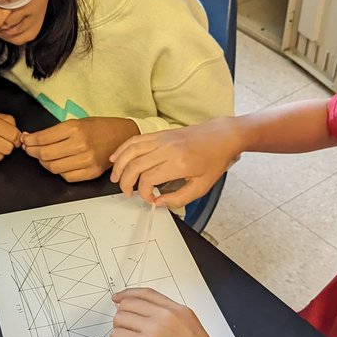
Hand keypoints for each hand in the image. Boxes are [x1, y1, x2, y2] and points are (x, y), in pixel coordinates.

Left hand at [20, 117, 137, 181]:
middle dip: (32, 152)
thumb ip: (54, 132)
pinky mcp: (91, 172)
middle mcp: (80, 145)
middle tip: (30, 149)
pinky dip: (59, 171)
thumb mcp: (76, 122)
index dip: (29, 141)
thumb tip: (30, 138)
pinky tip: (60, 163)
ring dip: (44, 163)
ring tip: (44, 157)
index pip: (43, 138)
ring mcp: (86, 160)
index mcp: (75, 128)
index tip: (25, 141)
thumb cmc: (98, 128)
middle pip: (45, 155)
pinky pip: (66, 176)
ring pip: (53, 167)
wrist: (122, 137)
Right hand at [108, 117, 243, 206]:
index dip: (143, 193)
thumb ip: (179, 199)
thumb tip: (159, 202)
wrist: (221, 136)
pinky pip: (135, 140)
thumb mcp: (201, 187)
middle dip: (126, 182)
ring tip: (115, 178)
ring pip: (130, 151)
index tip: (149, 199)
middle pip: (135, 166)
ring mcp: (161, 139)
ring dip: (119, 166)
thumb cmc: (214, 160)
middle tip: (127, 193)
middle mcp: (167, 149)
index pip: (148, 179)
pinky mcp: (159, 134)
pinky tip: (116, 158)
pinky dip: (122, 149)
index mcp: (178, 164)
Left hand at [111, 287, 247, 336]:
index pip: (146, 293)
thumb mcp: (192, 334)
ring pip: (119, 320)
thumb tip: (149, 332)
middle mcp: (168, 315)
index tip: (118, 300)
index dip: (127, 296)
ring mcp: (157, 327)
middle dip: (124, 323)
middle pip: (127, 305)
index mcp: (180, 311)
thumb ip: (171, 327)